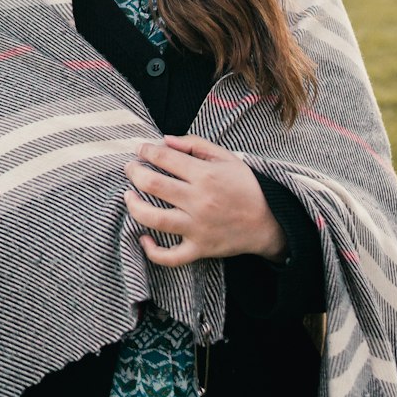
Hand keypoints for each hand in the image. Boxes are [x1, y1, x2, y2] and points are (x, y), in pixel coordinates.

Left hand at [123, 133, 286, 267]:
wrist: (268, 222)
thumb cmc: (245, 186)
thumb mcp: (226, 157)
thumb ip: (195, 144)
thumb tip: (165, 140)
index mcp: (205, 175)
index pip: (165, 159)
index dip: (147, 151)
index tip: (141, 149)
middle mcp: (198, 201)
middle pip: (153, 185)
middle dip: (135, 172)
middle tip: (129, 168)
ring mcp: (197, 227)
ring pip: (155, 219)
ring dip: (134, 206)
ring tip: (127, 196)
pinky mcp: (199, 249)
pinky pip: (170, 256)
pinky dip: (152, 251)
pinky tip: (142, 239)